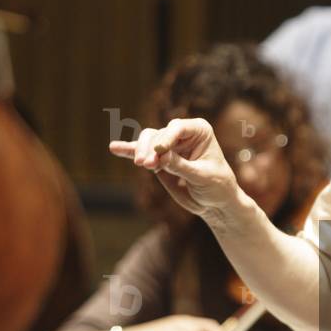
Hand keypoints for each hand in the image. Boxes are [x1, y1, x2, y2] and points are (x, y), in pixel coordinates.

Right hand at [109, 118, 239, 218]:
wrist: (214, 202)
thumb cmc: (216, 185)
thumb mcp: (202, 177)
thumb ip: (181, 166)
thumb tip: (161, 156)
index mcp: (199, 131)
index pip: (178, 128)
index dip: (166, 138)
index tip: (159, 152)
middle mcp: (182, 134)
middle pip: (159, 134)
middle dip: (150, 148)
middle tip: (147, 165)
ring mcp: (168, 146)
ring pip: (147, 141)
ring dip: (140, 151)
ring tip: (140, 163)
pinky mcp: (157, 159)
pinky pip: (140, 152)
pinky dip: (128, 150)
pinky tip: (114, 147)